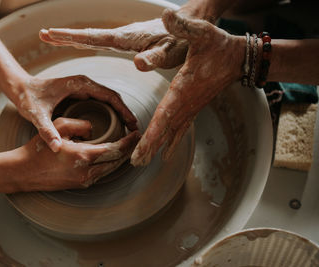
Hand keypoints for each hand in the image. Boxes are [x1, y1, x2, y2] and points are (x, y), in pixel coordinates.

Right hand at [12, 117, 140, 191]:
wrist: (24, 172)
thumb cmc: (39, 149)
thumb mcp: (60, 126)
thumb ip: (81, 124)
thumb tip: (94, 130)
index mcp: (84, 156)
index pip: (117, 149)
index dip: (130, 141)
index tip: (136, 133)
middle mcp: (88, 172)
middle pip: (118, 161)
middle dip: (129, 150)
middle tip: (135, 139)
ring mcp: (85, 181)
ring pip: (111, 169)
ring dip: (120, 158)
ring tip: (126, 146)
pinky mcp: (81, 185)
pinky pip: (101, 173)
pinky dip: (110, 164)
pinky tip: (111, 155)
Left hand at [13, 75, 137, 152]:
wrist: (20, 88)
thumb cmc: (28, 98)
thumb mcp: (36, 115)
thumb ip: (46, 130)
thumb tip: (56, 147)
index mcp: (80, 84)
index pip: (110, 96)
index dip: (123, 110)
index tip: (132, 124)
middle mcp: (84, 83)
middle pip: (113, 97)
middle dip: (125, 113)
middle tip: (134, 130)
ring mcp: (83, 87)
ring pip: (108, 99)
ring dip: (120, 112)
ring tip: (128, 129)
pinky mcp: (81, 93)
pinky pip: (101, 102)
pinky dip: (111, 112)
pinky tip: (114, 125)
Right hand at [39, 19, 187, 70]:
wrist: (191, 24)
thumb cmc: (183, 41)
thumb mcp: (171, 54)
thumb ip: (154, 58)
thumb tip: (136, 62)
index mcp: (127, 39)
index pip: (93, 38)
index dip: (71, 37)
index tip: (50, 34)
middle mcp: (123, 35)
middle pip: (88, 35)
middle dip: (65, 36)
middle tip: (44, 34)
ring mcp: (126, 37)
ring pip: (95, 37)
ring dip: (74, 37)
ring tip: (56, 38)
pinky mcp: (132, 40)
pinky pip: (104, 40)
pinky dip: (89, 40)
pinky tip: (87, 43)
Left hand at [130, 10, 244, 164]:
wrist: (238, 58)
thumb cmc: (218, 45)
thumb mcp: (202, 31)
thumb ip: (183, 25)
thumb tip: (166, 15)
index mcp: (184, 88)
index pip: (166, 114)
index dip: (154, 134)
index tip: (143, 150)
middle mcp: (187, 102)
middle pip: (166, 129)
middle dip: (151, 147)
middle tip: (135, 164)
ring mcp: (191, 107)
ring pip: (172, 132)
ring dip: (158, 147)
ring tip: (142, 162)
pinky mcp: (193, 107)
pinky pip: (180, 128)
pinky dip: (171, 142)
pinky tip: (165, 154)